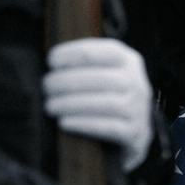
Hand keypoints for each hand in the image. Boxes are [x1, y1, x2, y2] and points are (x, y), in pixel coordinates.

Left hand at [43, 37, 153, 170]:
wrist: (134, 131)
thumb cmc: (109, 96)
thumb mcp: (105, 72)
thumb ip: (84, 64)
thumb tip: (51, 62)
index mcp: (127, 60)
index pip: (98, 52)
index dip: (71, 54)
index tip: (51, 61)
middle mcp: (136, 82)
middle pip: (99, 78)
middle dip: (66, 81)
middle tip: (47, 88)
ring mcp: (138, 108)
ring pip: (104, 103)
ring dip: (71, 104)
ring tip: (50, 106)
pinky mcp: (134, 132)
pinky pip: (108, 128)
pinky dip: (83, 124)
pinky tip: (64, 122)